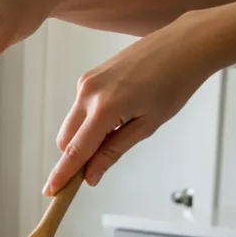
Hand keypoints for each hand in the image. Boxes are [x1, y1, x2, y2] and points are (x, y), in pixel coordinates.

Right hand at [46, 11, 224, 194]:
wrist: (184, 45)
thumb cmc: (174, 83)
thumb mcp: (147, 125)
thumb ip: (114, 151)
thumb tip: (91, 175)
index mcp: (105, 108)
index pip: (76, 150)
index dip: (62, 174)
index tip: (51, 191)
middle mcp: (88, 93)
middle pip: (66, 140)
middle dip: (75, 157)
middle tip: (95, 168)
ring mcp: (86, 82)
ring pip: (72, 125)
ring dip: (84, 138)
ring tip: (120, 130)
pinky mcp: (88, 76)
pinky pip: (80, 109)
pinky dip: (90, 121)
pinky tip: (119, 113)